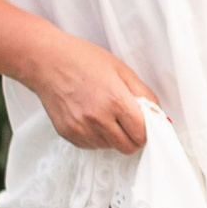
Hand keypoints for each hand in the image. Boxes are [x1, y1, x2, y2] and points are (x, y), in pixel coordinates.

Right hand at [28, 35, 163, 152]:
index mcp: (115, 100)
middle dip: (134, 138)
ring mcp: (81, 129)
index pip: (142, 133)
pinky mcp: (68, 134)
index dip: (148, 130)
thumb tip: (160, 116)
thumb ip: (144, 95)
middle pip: (128, 147)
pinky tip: (92, 117)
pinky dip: (97, 136)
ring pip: (110, 147)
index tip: (147, 124)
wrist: (47, 61)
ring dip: (114, 136)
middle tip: (131, 123)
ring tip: (106, 113)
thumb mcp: (122, 70)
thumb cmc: (83, 60)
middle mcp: (97, 119)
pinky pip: (92, 145)